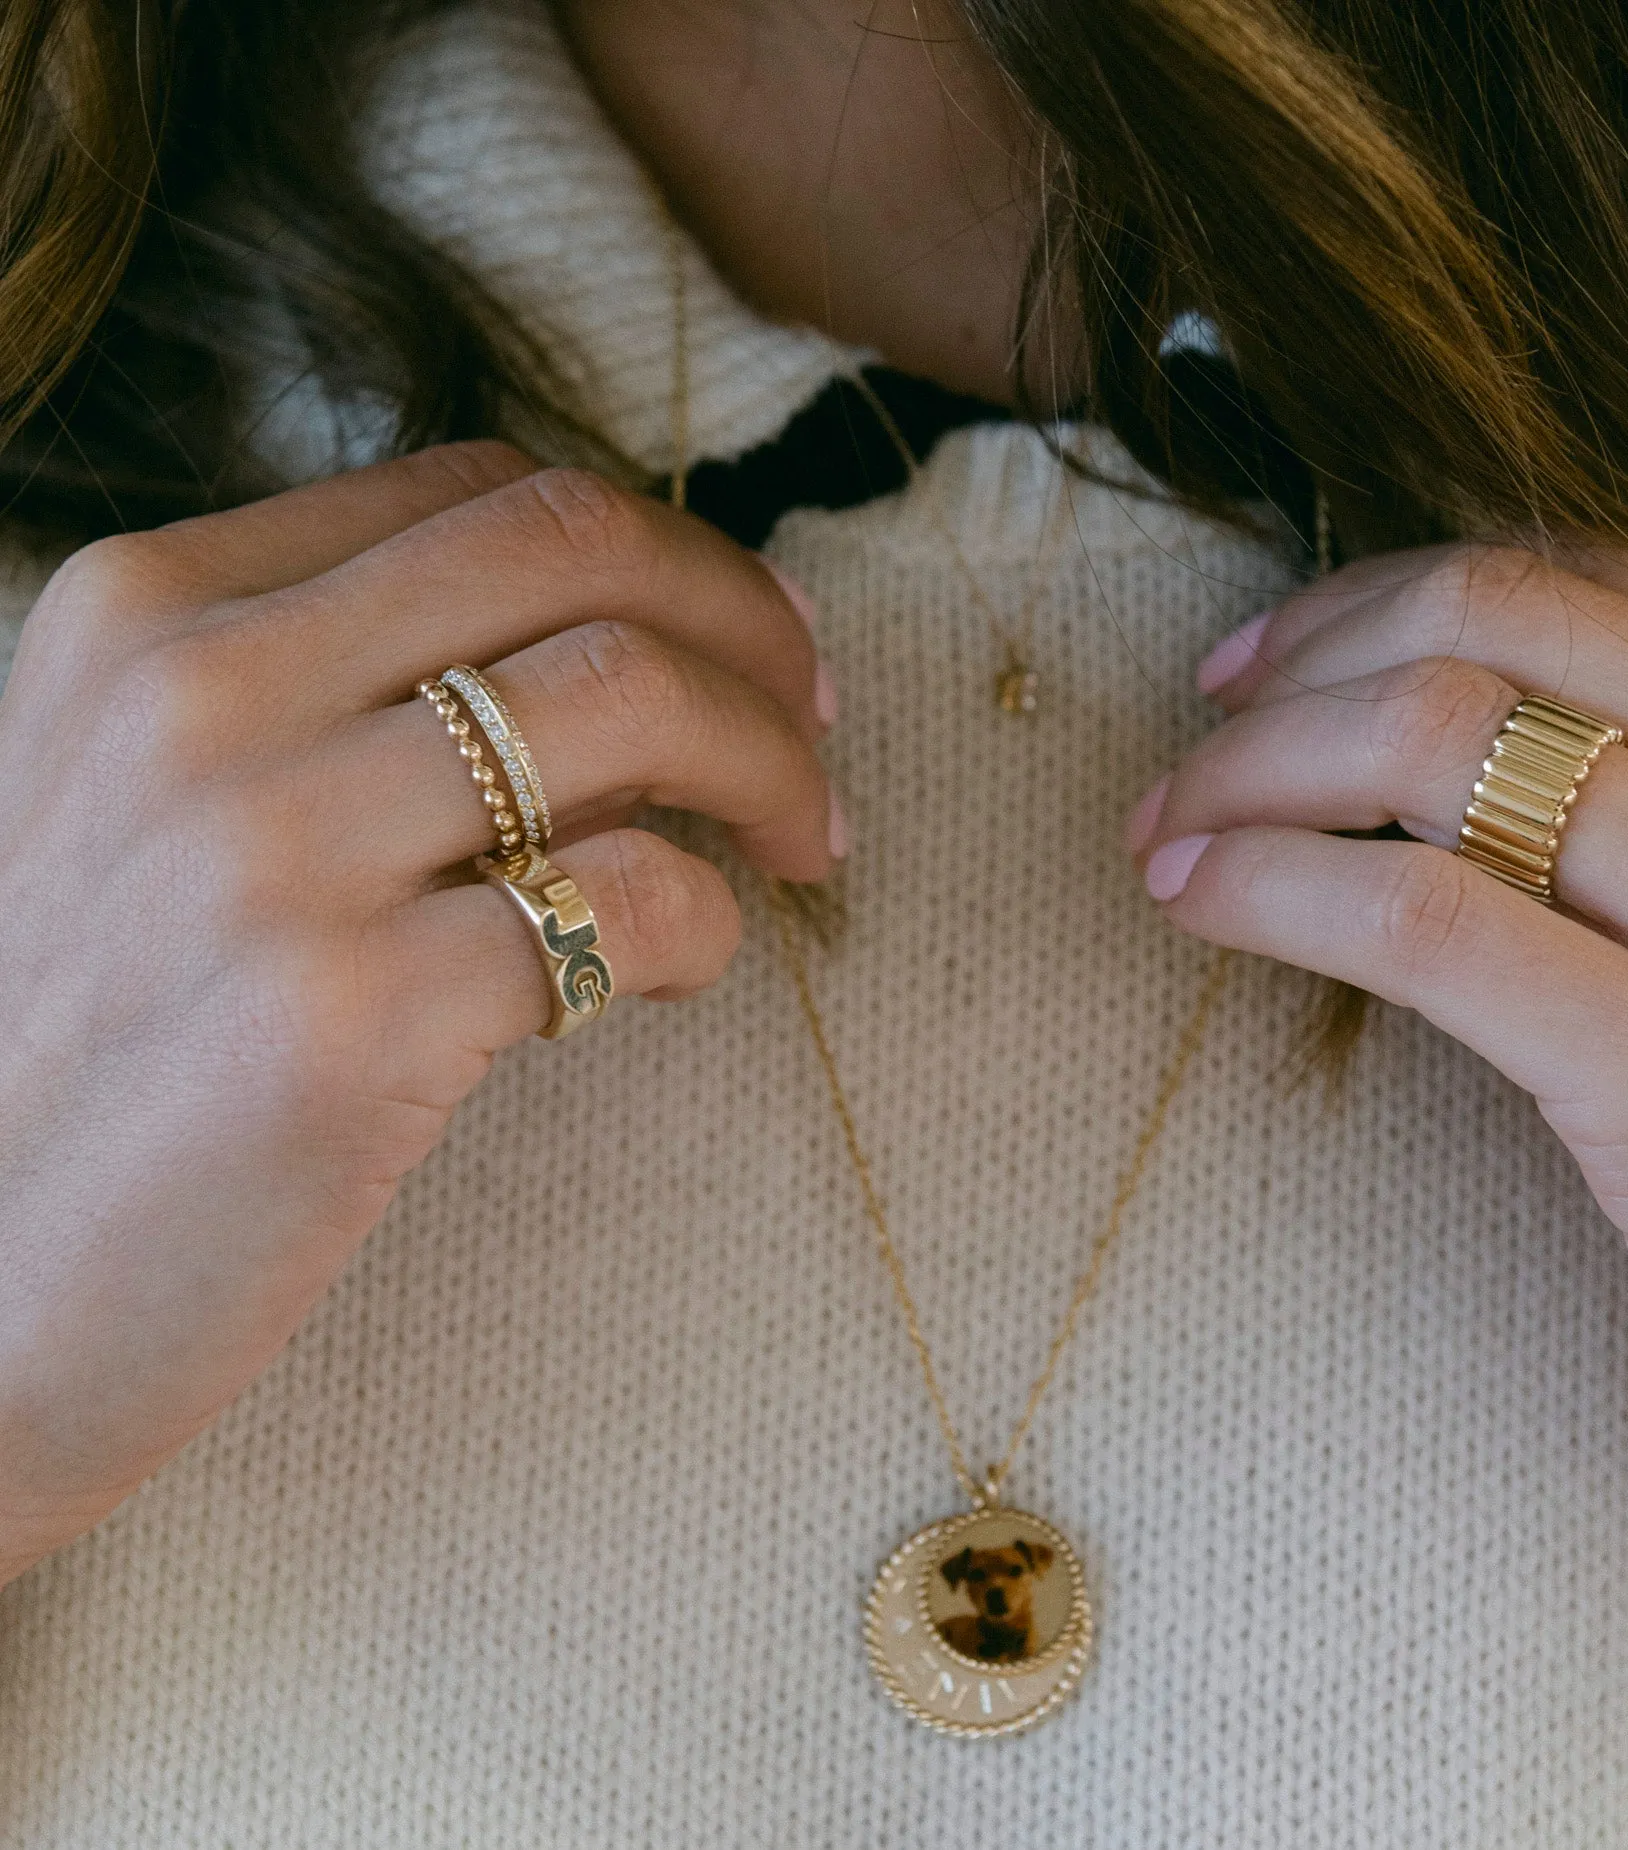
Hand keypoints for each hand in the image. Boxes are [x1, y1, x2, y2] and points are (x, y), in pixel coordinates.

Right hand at [0, 443, 836, 1582]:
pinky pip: (624, 898)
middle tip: (818, 717)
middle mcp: (195, 696)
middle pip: (576, 552)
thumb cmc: (100, 1045)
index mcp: (149, 613)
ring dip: (767, 765)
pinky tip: (687, 964)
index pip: (483, 493)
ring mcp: (264, 852)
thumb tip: (613, 657)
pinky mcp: (342, 1018)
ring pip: (630, 698)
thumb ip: (336, 695)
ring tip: (801, 842)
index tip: (745, 638)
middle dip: (750, 622)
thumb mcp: (150, 806)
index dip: (662, 552)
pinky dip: (708, 920)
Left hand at [1131, 541, 1627, 1576]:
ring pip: (1438, 740)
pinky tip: (1191, 900)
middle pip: (1495, 625)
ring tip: (1166, 824)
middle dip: (1302, 656)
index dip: (1387, 596)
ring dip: (1251, 765)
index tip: (1273, 655)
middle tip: (1200, 728)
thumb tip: (1458, 736)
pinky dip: (1267, 882)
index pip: (1588, 584)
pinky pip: (1418, 920)